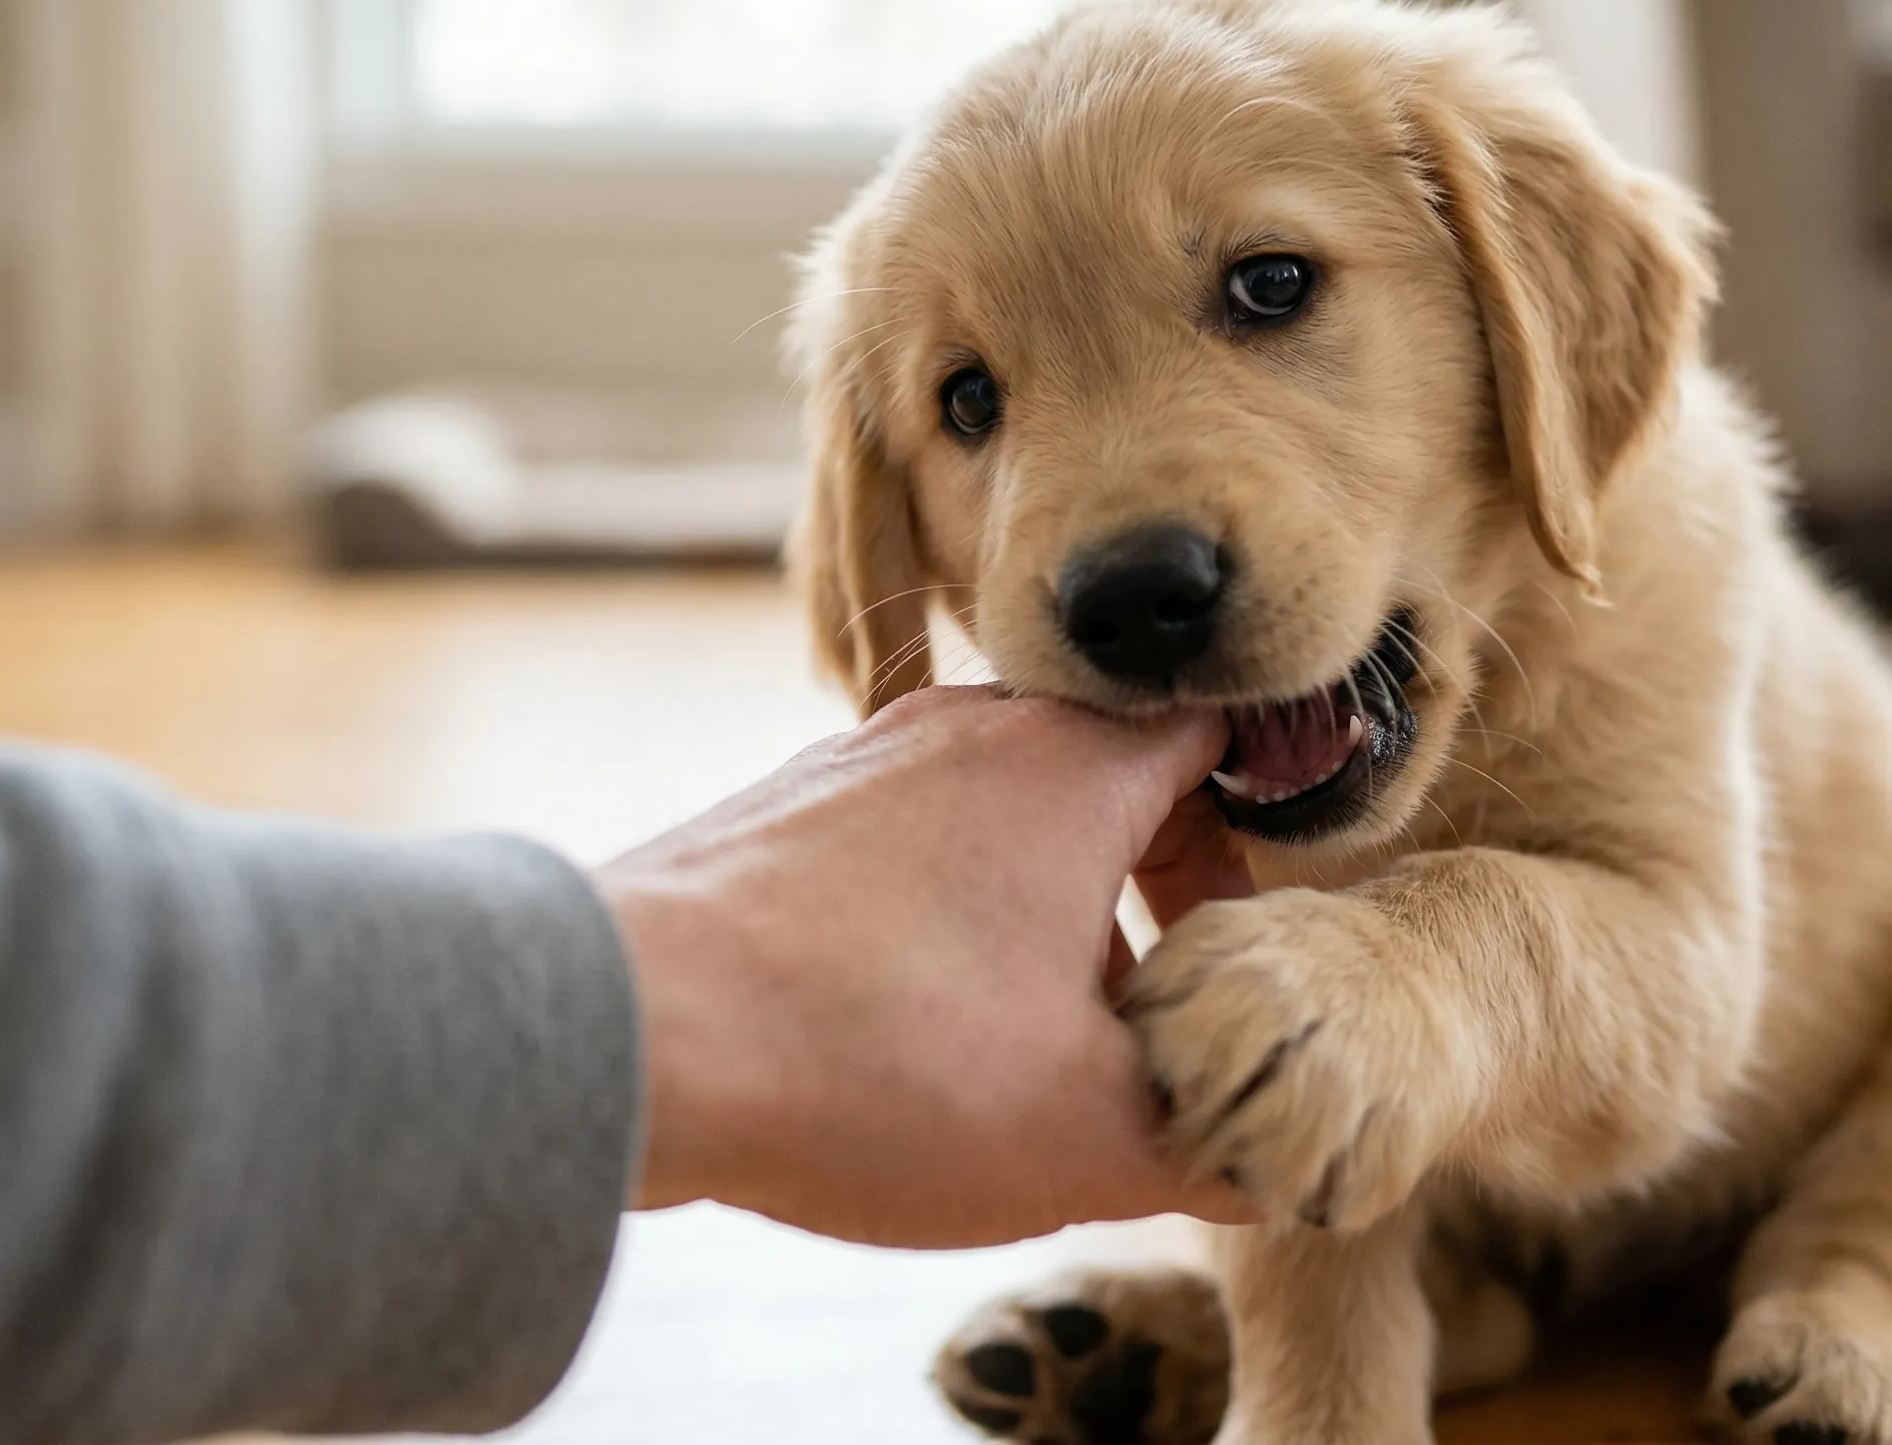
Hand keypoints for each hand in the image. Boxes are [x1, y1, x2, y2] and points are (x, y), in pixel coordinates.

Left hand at [597, 685, 1253, 1247]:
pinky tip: (916, 1032)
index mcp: (1074, 762)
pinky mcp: (775, 817)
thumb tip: (1264, 1163)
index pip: (1216, 734)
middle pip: (1111, 777)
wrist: (627, 1037)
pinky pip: (902, 851)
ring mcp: (858, 764)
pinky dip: (943, 924)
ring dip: (1048, 917)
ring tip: (1041, 1041)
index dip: (1257, 832)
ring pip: (1002, 818)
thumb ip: (1207, 1142)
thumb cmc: (876, 1060)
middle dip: (1155, 890)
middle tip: (1164, 1006)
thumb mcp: (1091, 1135)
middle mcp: (969, 728)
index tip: (1253, 933)